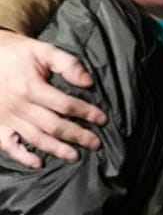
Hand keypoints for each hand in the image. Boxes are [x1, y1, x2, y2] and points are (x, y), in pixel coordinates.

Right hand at [0, 30, 106, 167]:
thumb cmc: (15, 53)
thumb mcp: (41, 50)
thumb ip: (66, 64)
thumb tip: (87, 82)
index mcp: (31, 87)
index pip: (65, 105)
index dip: (86, 113)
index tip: (101, 119)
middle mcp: (20, 106)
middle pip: (54, 125)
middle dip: (77, 135)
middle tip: (95, 143)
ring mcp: (8, 118)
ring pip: (36, 138)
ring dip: (56, 149)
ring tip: (74, 156)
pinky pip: (9, 146)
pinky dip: (23, 157)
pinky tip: (38, 163)